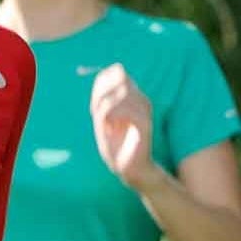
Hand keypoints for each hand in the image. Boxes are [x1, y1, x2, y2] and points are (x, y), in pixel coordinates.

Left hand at [89, 63, 162, 187]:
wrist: (128, 169)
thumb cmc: (115, 144)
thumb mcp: (102, 118)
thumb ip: (102, 98)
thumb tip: (102, 74)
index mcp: (132, 95)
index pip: (115, 72)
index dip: (100, 85)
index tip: (95, 106)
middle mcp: (141, 99)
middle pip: (120, 77)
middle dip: (102, 94)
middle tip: (98, 115)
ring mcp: (145, 111)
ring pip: (123, 92)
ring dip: (106, 108)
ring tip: (105, 125)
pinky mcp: (145, 125)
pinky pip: (128, 110)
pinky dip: (112, 117)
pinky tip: (110, 128)